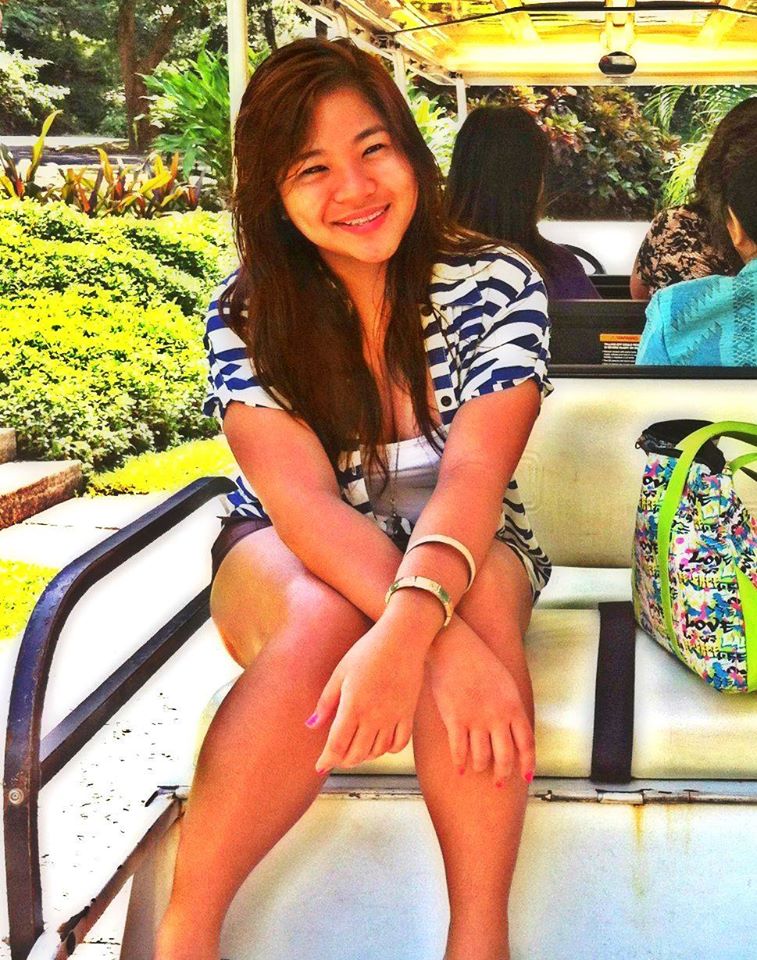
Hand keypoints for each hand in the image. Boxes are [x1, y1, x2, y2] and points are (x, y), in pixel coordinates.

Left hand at [306, 616, 427, 773]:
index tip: (320, 766)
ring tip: (355, 749)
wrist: (403, 638)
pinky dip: (387, 750)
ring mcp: (393, 717)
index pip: (337, 746)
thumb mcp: (341, 672)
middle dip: (343, 760)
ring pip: (376, 752)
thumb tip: (311, 725)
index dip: (327, 759)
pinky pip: (398, 744)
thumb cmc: (368, 650)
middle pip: (356, 754)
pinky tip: (379, 744)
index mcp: (353, 706)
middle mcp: (374, 717)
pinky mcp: (408, 714)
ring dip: (363, 756)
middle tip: (336, 756)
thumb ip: (326, 701)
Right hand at [427, 620, 534, 785]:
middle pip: (505, 756)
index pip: (526, 743)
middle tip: (499, 782)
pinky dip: (460, 763)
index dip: (527, 763)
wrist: (454, 646)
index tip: (525, 776)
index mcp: (513, 706)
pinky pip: (459, 750)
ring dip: (481, 767)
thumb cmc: (479, 660)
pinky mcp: (455, 718)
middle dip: (503, 774)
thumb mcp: (505, 682)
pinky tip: (460, 769)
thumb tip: (514, 727)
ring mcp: (476, 718)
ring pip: (482, 757)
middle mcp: (497, 716)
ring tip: (478, 769)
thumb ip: (511, 706)